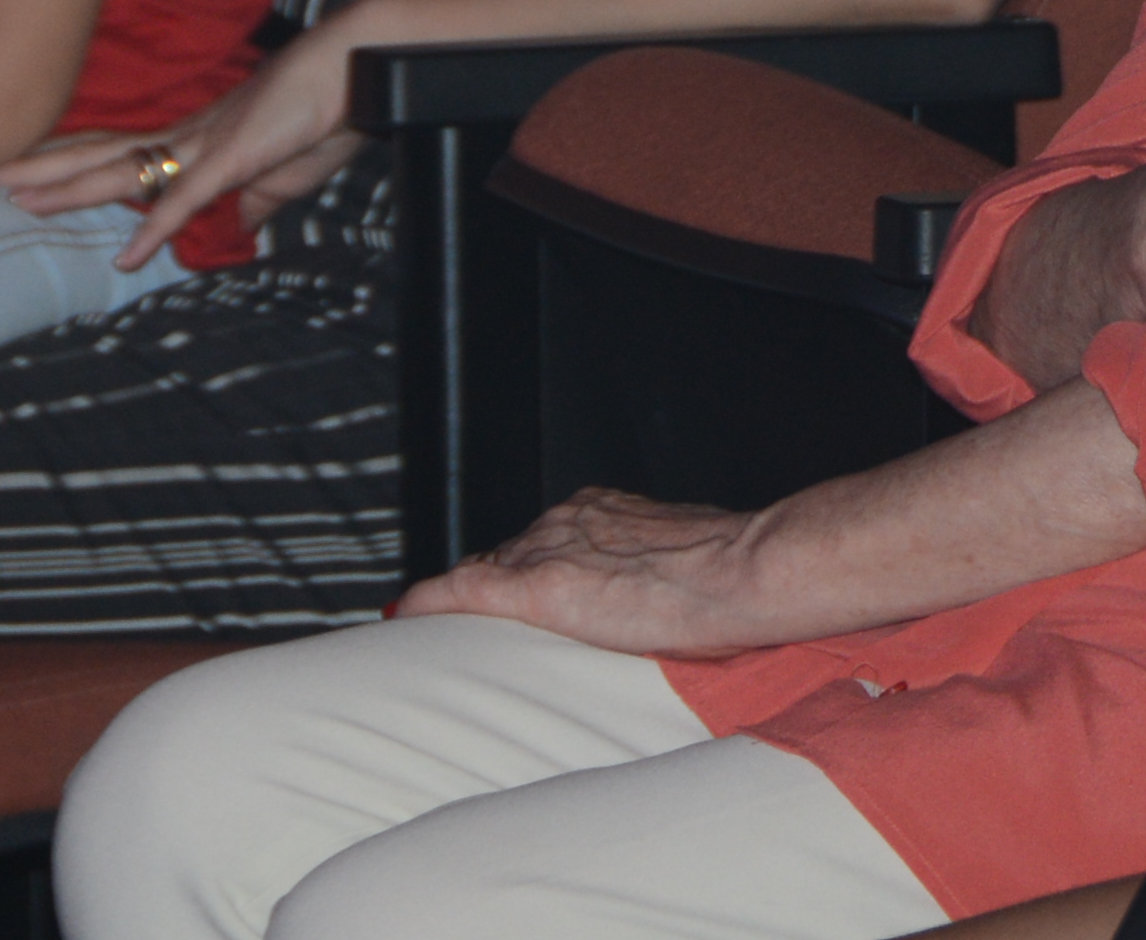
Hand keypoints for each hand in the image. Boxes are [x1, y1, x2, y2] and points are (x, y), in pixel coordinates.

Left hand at [0, 22, 357, 264]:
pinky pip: (186, 199)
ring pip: (121, 171)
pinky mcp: (235, 159)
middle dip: (34, 170)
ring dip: (65, 189)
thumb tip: (232, 230)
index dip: (64, 165)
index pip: (116, 154)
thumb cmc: (328, 111)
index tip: (17, 175)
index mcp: (198, 140)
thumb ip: (251, 202)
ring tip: (9, 200)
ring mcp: (207, 146)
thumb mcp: (283, 173)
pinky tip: (126, 256)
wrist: (363, 66)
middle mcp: (188, 138)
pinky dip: (154, 228)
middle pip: (97, 156)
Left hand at [396, 487, 769, 654]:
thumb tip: (653, 603)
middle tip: (481, 627)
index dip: (525, 569)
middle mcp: (568, 520)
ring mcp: (549, 550)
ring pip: (483, 574)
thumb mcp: (684, 563)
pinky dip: (428, 602)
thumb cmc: (733, 575)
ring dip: (465, 603)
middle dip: (492, 588)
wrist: (742, 571)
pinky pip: (461, 591)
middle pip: (506, 556)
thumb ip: (651, 573)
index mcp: (603, 511)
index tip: (516, 588)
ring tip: (439, 635)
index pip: (543, 541)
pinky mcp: (537, 588)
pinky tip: (403, 616)